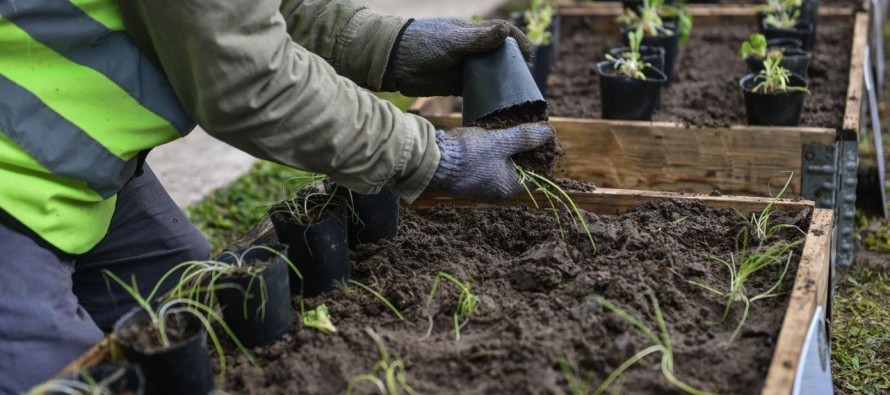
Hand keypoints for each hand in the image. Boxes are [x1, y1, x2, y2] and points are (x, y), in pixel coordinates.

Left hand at [383, 18, 533, 95]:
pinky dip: (487, 98)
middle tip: (527, 81)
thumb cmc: (421, 44)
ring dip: (502, 84)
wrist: (393, 62)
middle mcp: (471, 50)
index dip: (518, 41)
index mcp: (472, 33)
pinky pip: (477, 91)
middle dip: (514, 66)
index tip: (530, 54)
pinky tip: (497, 108)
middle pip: (500, 56)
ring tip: (518, 99)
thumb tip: (506, 32)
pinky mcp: (455, 86)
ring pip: (490, 75)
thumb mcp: (452, 41)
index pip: (502, 33)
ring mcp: (464, 68)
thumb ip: (478, 38)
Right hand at [429, 122, 554, 201]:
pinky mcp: (468, 177)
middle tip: (531, 130)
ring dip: (510, 150)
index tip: (546, 138)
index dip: (545, 157)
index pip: (538, 176)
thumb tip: (549, 133)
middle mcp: (496, 191)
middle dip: (527, 150)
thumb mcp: (500, 142)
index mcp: (508, 188)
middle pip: (522, 171)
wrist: (430, 160)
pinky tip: (493, 136)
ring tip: (513, 129)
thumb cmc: (467, 154)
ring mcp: (481, 185)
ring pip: (504, 167)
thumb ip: (525, 137)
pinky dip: (495, 152)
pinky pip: (489, 165)